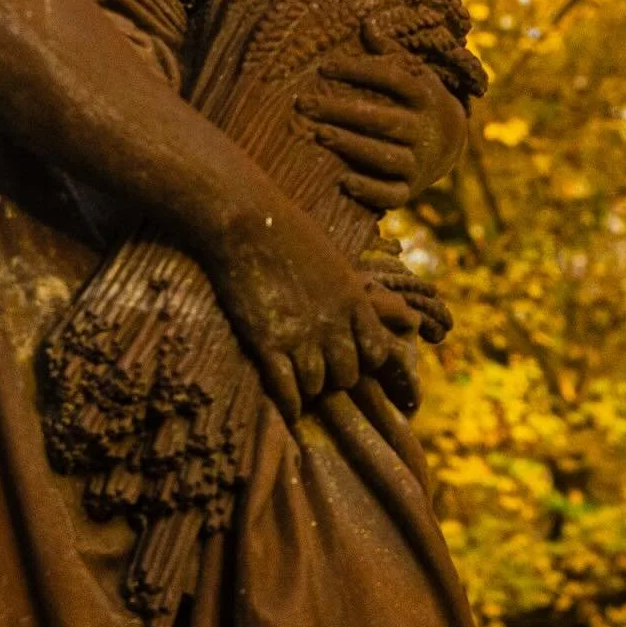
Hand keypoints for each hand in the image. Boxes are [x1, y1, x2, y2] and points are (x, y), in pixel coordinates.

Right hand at [205, 196, 419, 422]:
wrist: (247, 221)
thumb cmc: (289, 231)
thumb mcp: (332, 260)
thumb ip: (345, 291)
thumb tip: (353, 310)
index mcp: (354, 300)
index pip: (377, 353)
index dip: (367, 361)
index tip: (356, 361)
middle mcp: (333, 324)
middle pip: (348, 376)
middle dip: (336, 377)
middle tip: (322, 371)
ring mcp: (300, 337)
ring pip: (318, 387)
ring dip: (311, 389)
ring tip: (301, 384)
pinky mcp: (267, 344)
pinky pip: (286, 392)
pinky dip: (290, 404)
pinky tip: (288, 406)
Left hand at [296, 25, 468, 211]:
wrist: (452, 144)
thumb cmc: (419, 99)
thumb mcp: (415, 73)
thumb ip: (390, 52)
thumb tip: (366, 22)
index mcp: (424, 96)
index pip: (392, 79)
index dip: (359, 71)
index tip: (324, 66)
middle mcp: (423, 130)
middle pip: (383, 120)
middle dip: (342, 111)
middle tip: (306, 104)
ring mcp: (417, 162)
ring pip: (385, 156)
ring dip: (351, 146)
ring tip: (319, 134)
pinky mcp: (409, 189)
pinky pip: (391, 194)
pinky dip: (370, 191)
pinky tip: (343, 182)